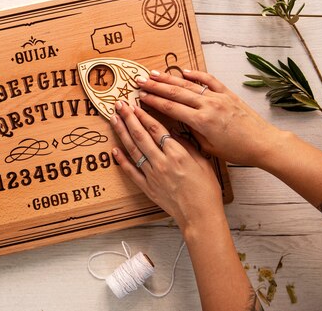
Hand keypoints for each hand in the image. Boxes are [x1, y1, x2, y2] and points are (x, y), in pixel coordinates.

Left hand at [110, 101, 223, 231]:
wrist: (201, 216)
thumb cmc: (207, 190)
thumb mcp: (203, 162)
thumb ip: (188, 145)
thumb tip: (174, 131)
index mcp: (177, 154)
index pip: (156, 129)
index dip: (144, 114)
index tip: (135, 104)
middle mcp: (162, 162)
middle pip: (141, 135)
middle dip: (128, 118)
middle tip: (119, 105)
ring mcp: (152, 175)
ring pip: (133, 150)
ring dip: (122, 133)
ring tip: (114, 120)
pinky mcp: (147, 188)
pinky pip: (131, 171)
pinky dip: (122, 160)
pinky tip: (114, 149)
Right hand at [137, 69, 284, 165]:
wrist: (264, 143)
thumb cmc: (237, 151)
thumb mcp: (209, 148)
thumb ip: (192, 134)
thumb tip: (178, 125)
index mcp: (202, 122)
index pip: (171, 108)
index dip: (154, 102)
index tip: (140, 96)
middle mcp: (209, 106)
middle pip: (176, 93)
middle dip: (155, 86)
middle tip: (140, 81)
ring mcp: (218, 97)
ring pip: (189, 84)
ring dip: (169, 78)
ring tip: (154, 73)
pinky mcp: (228, 94)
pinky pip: (209, 80)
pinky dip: (196, 74)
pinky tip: (183, 70)